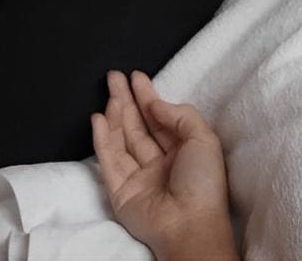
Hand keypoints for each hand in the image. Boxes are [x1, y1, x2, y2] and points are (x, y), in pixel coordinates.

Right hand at [91, 69, 234, 258]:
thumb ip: (179, 115)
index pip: (160, 118)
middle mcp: (159, 162)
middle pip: (138, 125)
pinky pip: (109, 161)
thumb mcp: (202, 138)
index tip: (136, 77)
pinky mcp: (120, 192)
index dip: (148, 96)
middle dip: (127, 100)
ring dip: (115, 114)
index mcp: (181, 150)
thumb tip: (155, 103)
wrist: (189, 224)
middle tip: (114, 77)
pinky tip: (98, 119)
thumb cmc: (203, 182)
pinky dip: (102, 139)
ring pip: (122, 139)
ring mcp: (138, 177)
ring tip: (110, 91)